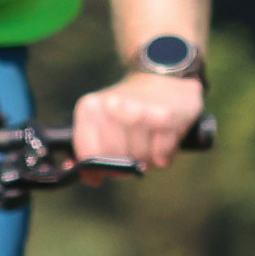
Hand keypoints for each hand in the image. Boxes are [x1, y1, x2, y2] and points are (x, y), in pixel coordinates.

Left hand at [72, 69, 206, 169]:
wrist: (166, 76)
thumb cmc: (131, 107)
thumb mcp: (102, 121)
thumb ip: (90, 151)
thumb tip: (92, 179)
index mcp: (90, 108)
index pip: (89, 156)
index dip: (102, 166)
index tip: (112, 162)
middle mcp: (112, 106)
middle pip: (116, 161)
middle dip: (128, 163)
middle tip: (136, 147)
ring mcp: (138, 110)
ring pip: (140, 159)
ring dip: (148, 158)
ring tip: (150, 140)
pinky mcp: (166, 117)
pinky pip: (162, 156)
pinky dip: (165, 154)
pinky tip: (164, 138)